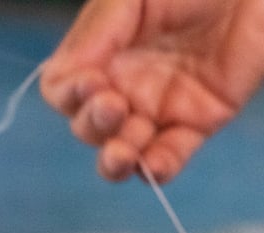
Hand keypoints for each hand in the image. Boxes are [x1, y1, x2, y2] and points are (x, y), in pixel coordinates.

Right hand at [40, 0, 263, 182]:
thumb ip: (99, 33)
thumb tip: (71, 76)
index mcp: (102, 53)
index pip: (63, 90)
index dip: (69, 95)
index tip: (90, 82)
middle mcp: (125, 85)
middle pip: (88, 127)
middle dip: (93, 125)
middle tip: (115, 104)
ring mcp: (160, 108)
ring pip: (123, 152)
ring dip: (116, 158)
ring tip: (125, 151)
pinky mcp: (200, 121)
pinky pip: (171, 156)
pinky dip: (159, 168)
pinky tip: (154, 165)